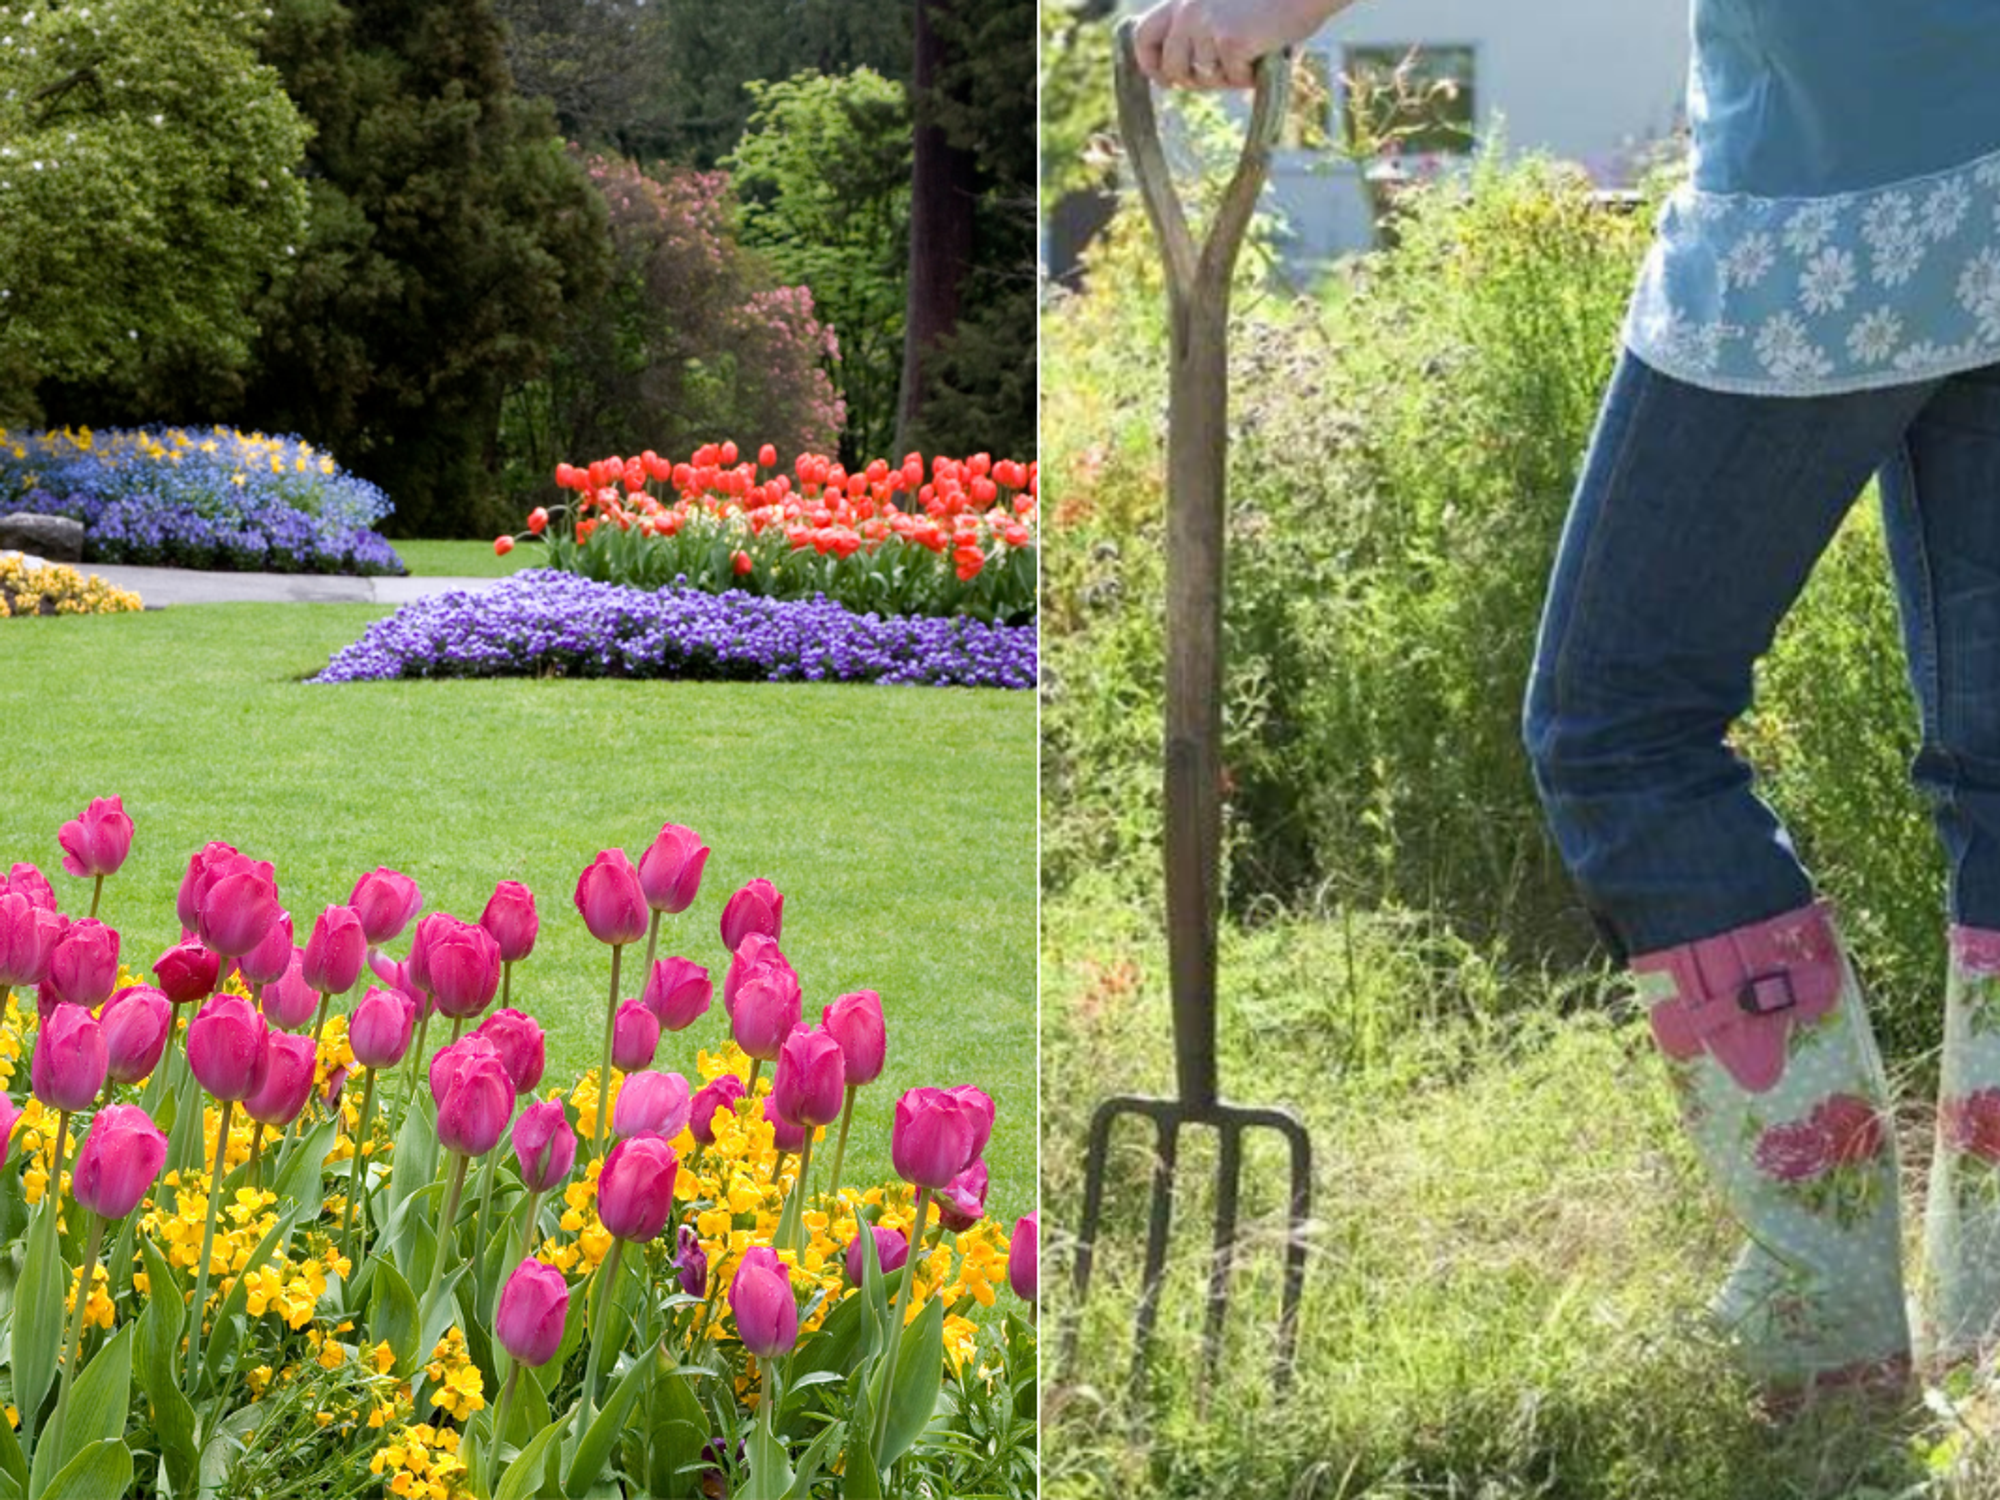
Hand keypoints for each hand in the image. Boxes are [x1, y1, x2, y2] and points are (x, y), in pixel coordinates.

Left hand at [1131, 0, 1346, 89]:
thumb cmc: (1271, 1)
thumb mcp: (1222, 8)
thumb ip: (1198, 30)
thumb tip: (1180, 75)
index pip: (1144, 35)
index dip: (1151, 65)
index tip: (1167, 82)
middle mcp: (1188, 10)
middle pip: (1173, 67)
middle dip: (1195, 81)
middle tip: (1224, 76)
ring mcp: (1206, 25)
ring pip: (1205, 77)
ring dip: (1229, 77)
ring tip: (1252, 55)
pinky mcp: (1229, 40)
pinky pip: (1232, 78)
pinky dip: (1250, 75)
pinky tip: (1264, 54)